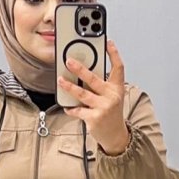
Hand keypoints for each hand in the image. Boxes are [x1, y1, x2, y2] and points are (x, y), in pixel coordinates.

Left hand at [58, 39, 129, 154]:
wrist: (116, 135)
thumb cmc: (111, 113)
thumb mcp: (111, 97)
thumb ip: (100, 84)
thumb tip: (81, 71)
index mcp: (117, 89)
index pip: (118, 68)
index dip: (114, 54)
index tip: (108, 43)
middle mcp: (112, 97)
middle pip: (94, 79)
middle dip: (80, 69)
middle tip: (69, 61)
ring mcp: (103, 107)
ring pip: (82, 94)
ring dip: (69, 87)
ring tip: (60, 80)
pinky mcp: (94, 118)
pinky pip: (78, 110)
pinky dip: (71, 109)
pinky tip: (68, 107)